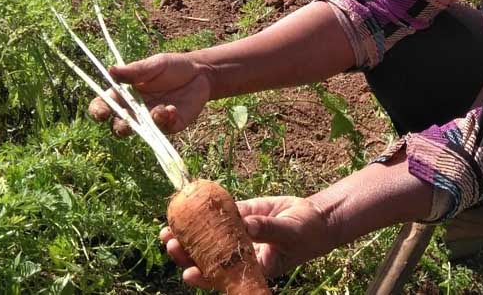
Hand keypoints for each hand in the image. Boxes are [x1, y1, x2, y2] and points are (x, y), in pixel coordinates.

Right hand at [88, 52, 211, 135]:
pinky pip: (164, 130)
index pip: (103, 105)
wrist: (200, 73)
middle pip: (119, 125)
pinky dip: (166, 120)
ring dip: (149, 123)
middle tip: (128, 121)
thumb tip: (111, 70)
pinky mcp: (170, 125)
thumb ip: (135, 71)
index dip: (98, 111)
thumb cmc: (172, 67)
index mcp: (124, 94)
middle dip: (120, 127)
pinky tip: (173, 109)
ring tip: (162, 108)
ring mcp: (152, 120)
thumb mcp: (154, 64)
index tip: (102, 113)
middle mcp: (135, 110)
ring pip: (142, 131)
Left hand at [159, 196, 336, 288]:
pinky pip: (220, 214)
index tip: (188, 273)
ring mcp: (238, 234)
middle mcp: (240, 253)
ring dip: (189, 233)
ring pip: (209, 236)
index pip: (223, 275)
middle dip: (187, 252)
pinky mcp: (240, 215)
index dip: (204, 276)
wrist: (314, 219)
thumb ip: (266, 229)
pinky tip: (188, 206)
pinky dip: (204, 211)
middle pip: (208, 257)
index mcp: (252, 267)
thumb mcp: (288, 233)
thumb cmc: (305, 233)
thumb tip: (244, 225)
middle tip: (170, 243)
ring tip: (167, 229)